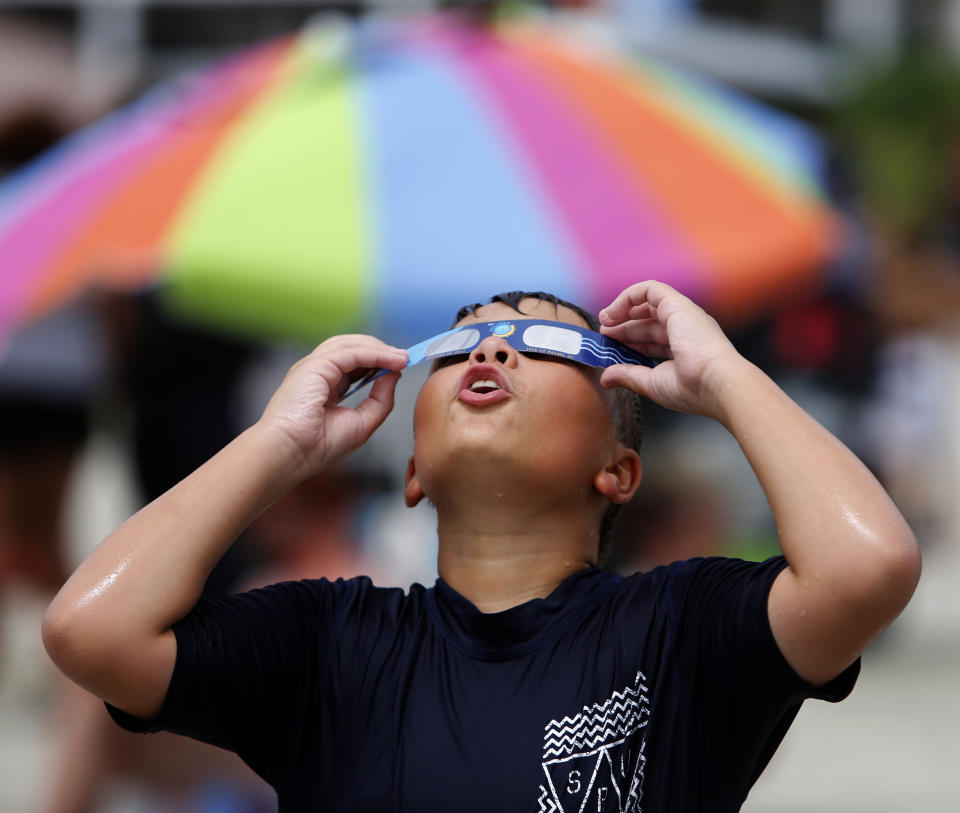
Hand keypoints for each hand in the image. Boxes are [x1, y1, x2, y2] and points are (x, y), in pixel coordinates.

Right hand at [258, 335, 407, 479]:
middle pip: (352, 348)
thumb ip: (380, 400)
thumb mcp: (361, 424)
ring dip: (380, 349)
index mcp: (322, 386)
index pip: (353, 364)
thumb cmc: (316, 447)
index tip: (400, 366)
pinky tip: (393, 361)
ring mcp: (313, 366)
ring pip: (351, 345)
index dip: (378, 362)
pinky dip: (376, 354)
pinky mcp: (315, 366)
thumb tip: (395, 374)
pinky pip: (352, 352)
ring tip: (402, 358)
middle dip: (381, 351)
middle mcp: (316, 373)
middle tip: (405, 358)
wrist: (289, 454)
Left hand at [598, 281, 746, 419]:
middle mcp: (686, 328)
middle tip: (603, 335)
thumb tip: (605, 377)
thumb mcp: (652, 383)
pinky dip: (627, 297)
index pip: (653, 340)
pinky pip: (649, 289)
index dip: (630, 342)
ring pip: (647, 303)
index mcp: (686, 348)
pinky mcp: (677, 304)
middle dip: (622, 327)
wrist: (716, 383)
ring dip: (621, 310)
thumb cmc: (692, 389)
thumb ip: (628, 375)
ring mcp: (683, 315)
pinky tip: (612, 313)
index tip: (611, 349)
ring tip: (604, 322)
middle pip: (648, 322)